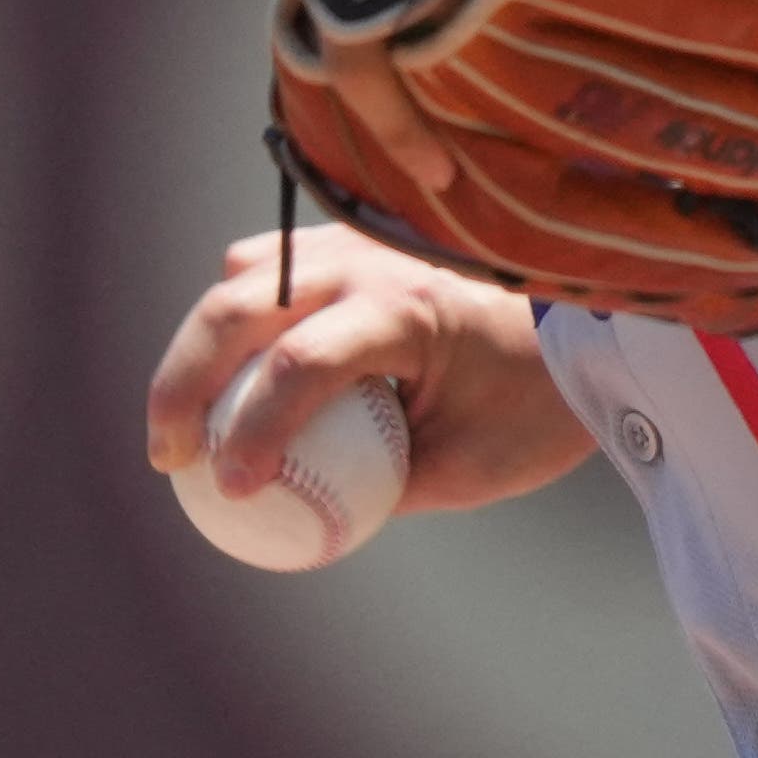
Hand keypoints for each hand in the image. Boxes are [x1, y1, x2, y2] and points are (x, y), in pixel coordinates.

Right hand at [145, 221, 596, 516]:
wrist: (590, 321)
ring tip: (189, 417)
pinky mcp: (356, 237)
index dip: (249, 433)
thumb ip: (381, 487)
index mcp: (406, 310)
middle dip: (182, 383)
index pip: (298, 366)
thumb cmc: (535, 401)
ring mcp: (359, 238)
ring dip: (202, 342)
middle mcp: (371, 259)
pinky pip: (271, 264)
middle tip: (166, 457)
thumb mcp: (468, 467)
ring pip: (244, 273)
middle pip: (238, 305)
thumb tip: (299, 519)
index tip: (229, 492)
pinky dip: (237, 316)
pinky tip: (234, 374)